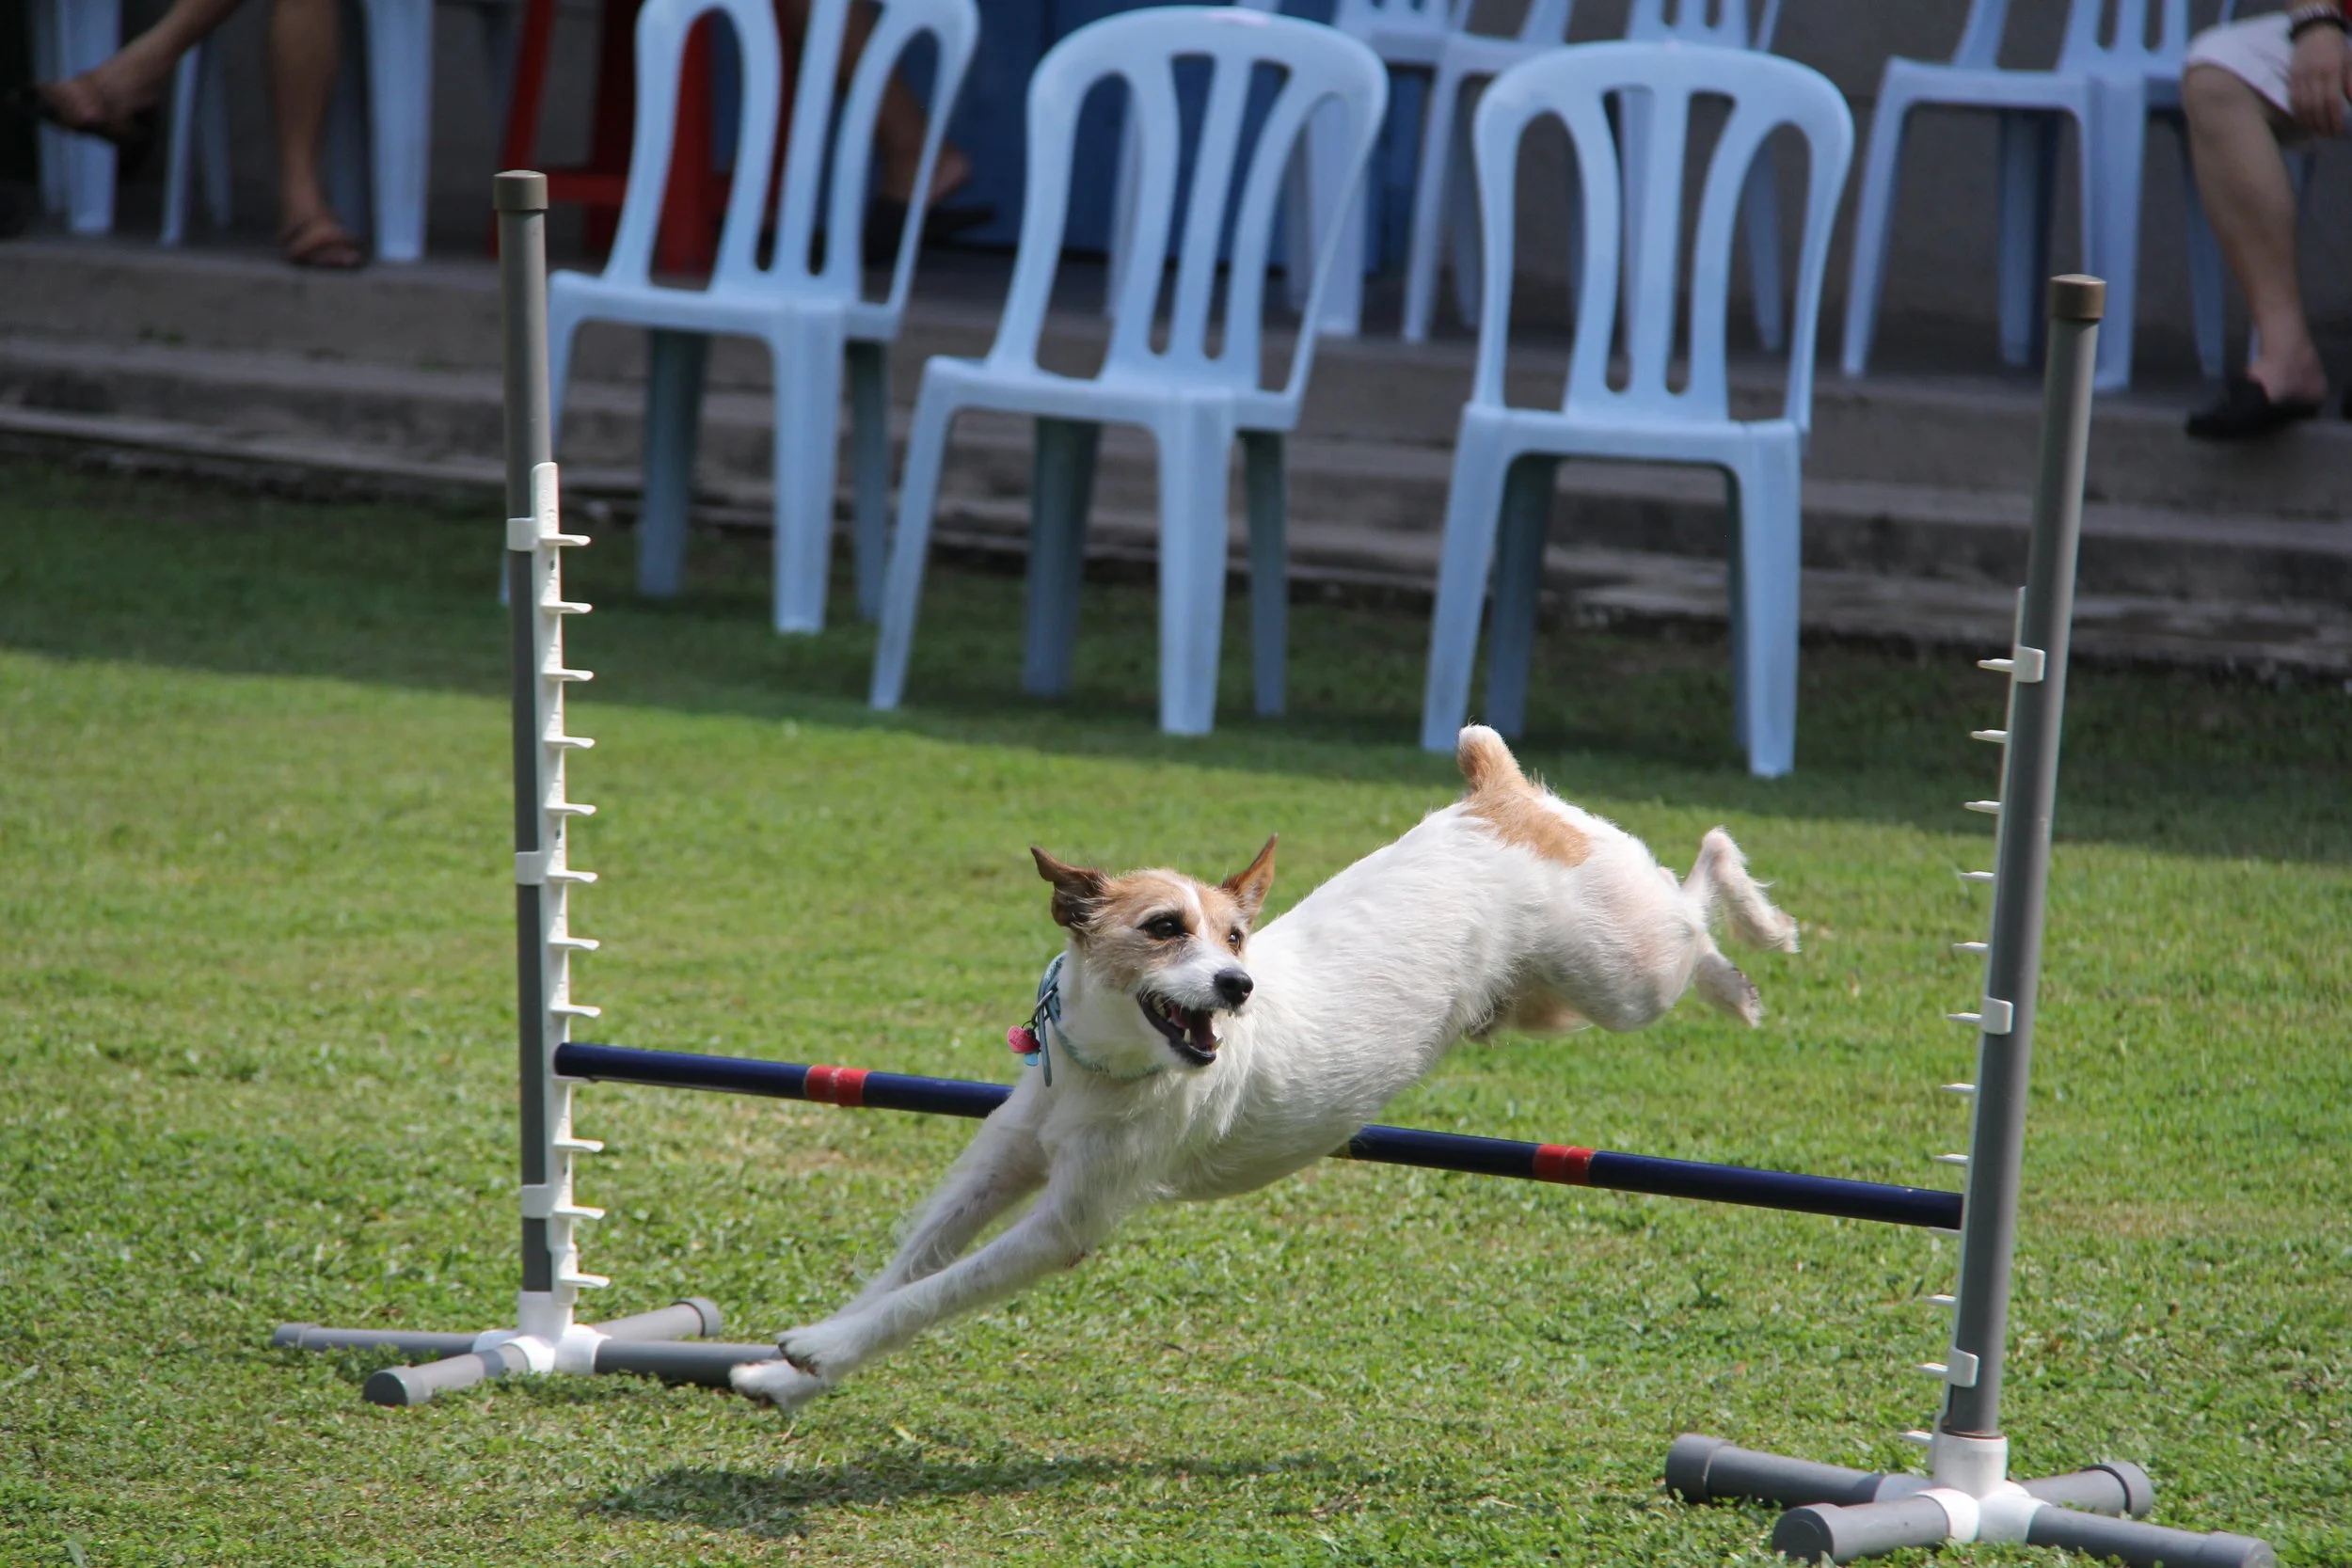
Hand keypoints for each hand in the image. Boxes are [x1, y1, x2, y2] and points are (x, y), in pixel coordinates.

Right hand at [2287, 21, 2348, 137]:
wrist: (2314, 31)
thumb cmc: (2336, 47)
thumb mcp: (2349, 60)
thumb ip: (2351, 80)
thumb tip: (2351, 102)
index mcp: (2331, 70)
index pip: (2331, 101)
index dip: (2334, 118)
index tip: (2338, 130)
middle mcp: (2314, 76)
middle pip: (2316, 107)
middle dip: (2322, 124)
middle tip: (2329, 135)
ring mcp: (2300, 78)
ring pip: (2303, 107)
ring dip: (2309, 123)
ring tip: (2317, 132)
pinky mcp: (2291, 80)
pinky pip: (2293, 101)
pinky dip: (2298, 115)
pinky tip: (2304, 122)